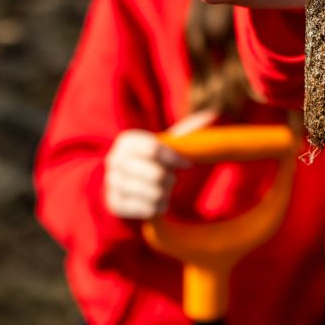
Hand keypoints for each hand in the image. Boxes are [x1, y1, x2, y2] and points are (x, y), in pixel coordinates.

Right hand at [102, 108, 219, 219]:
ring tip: (163, 190)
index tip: (187, 165)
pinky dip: (159, 207)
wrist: (125, 181)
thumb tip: (212, 114)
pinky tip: (157, 202)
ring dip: (165, 194)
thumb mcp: (166, 143)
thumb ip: (186, 131)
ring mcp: (112, 183)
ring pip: (154, 194)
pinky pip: (148, 210)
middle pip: (157, 175)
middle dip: (171, 180)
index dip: (175, 159)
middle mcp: (115, 160)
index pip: (155, 149)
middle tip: (171, 180)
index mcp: (128, 141)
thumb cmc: (153, 159)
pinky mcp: (115, 204)